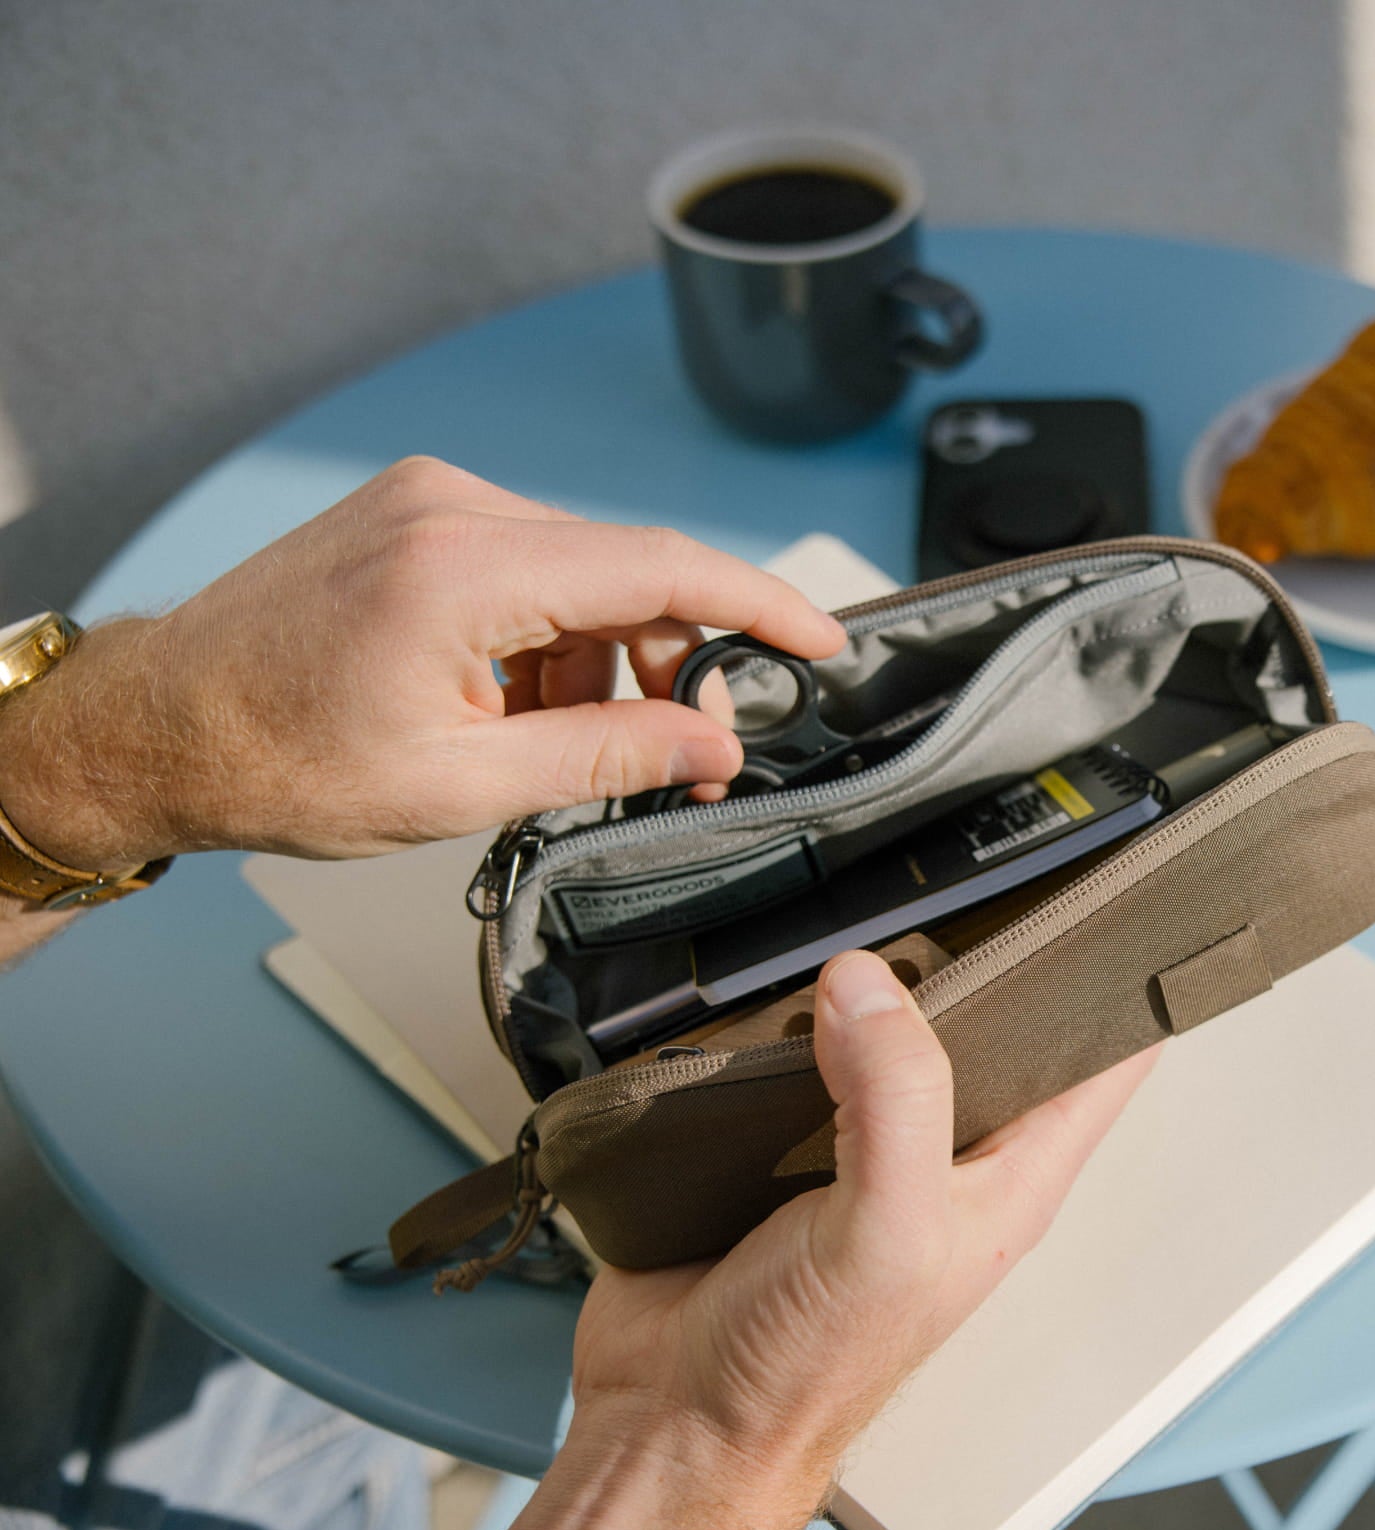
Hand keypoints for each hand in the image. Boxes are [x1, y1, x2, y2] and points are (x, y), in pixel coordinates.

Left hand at [0, 457, 844, 868]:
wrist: (160, 729)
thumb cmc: (278, 760)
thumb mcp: (460, 785)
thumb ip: (605, 754)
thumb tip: (711, 744)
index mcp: (464, 567)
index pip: (660, 566)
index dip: (758, 605)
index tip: (819, 642)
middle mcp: (452, 507)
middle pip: (626, 574)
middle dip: (670, 665)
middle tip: (681, 753)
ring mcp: (430, 503)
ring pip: (580, 577)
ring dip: (599, 663)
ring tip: (551, 747)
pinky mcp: (416, 518)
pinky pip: (528, 570)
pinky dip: (548, 641)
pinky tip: (513, 705)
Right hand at [513, 950, 1157, 1529]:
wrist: (674, 1413)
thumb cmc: (802, 1370)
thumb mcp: (885, 1233)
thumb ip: (896, 1100)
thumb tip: (868, 985)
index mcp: (1004, 1177)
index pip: (1099, 1059)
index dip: (1118, 977)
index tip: (1115, 892)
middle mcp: (939, 1148)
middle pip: (986, 1017)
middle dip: (972, 946)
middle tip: (950, 877)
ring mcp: (856, 1135)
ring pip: (884, 1020)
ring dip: (864, 973)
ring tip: (856, 911)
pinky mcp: (776, 1130)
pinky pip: (790, 1042)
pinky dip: (780, 1006)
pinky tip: (768, 979)